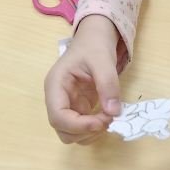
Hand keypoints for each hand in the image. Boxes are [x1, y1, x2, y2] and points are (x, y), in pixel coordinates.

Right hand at [45, 15, 121, 143]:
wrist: (96, 37)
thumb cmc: (94, 44)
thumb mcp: (103, 59)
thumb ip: (108, 84)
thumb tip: (113, 112)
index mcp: (55, 85)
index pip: (58, 116)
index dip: (78, 125)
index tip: (101, 122)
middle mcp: (57, 98)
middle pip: (63, 129)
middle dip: (85, 130)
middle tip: (108, 119)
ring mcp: (67, 104)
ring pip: (71, 133)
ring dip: (90, 133)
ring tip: (109, 117)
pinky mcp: (78, 107)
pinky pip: (82, 127)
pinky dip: (94, 129)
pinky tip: (107, 117)